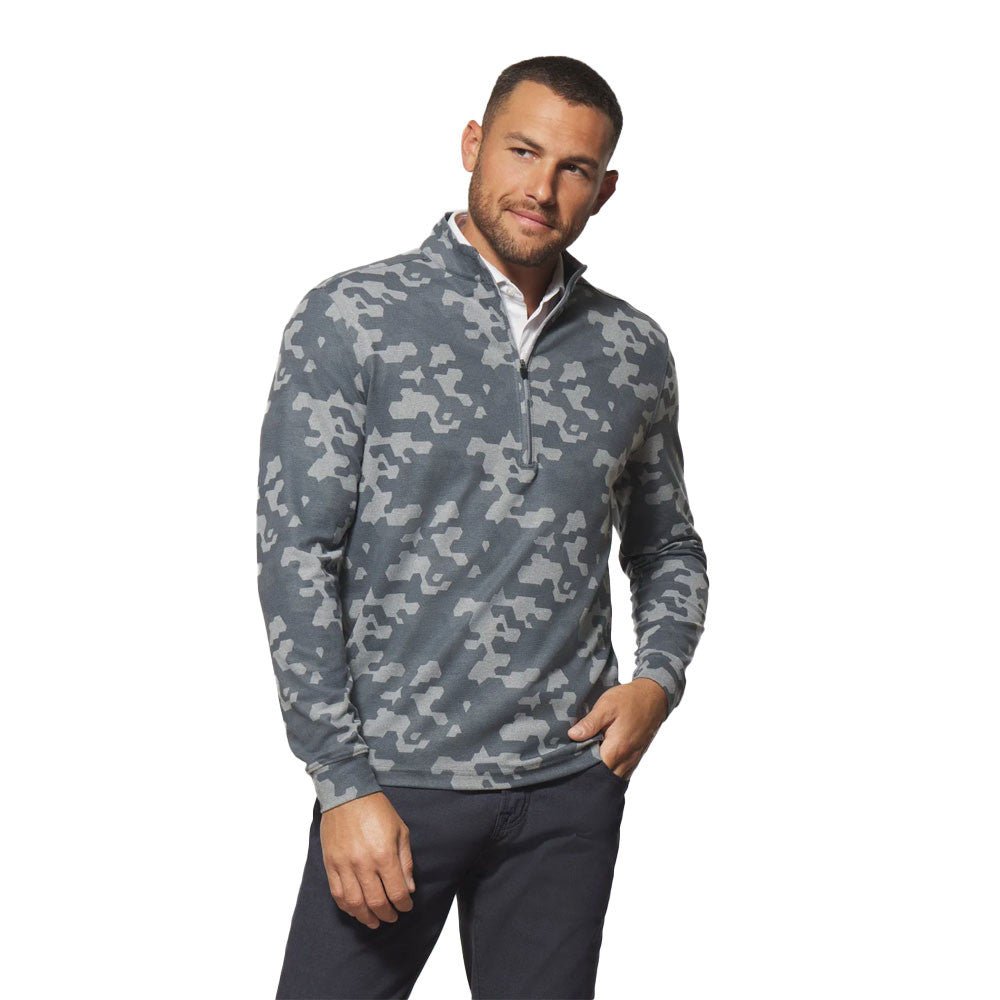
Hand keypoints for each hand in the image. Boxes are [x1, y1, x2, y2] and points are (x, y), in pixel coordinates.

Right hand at [319, 791, 415, 928]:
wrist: (348, 793)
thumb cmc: (377, 810)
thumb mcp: (401, 830)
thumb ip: (405, 861)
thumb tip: (408, 888)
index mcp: (385, 855)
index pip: (397, 892)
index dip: (404, 905)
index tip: (407, 907)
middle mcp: (364, 864)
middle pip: (376, 902)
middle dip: (387, 914)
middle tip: (393, 917)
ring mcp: (344, 865)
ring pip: (355, 903)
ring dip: (366, 917)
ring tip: (374, 921)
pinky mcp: (330, 864)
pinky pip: (337, 894)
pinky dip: (347, 907)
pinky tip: (355, 910)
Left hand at [566, 678, 669, 778]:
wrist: (654, 696)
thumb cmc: (630, 699)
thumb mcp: (606, 706)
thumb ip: (590, 723)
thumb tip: (573, 736)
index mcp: (617, 748)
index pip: (595, 769)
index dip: (581, 765)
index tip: (570, 756)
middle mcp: (627, 759)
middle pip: (604, 776)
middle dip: (589, 770)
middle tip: (577, 757)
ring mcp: (633, 759)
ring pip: (613, 775)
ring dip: (600, 769)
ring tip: (587, 756)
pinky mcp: (635, 756)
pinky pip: (621, 770)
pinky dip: (611, 767)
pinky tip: (601, 755)